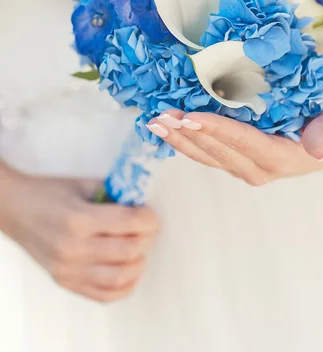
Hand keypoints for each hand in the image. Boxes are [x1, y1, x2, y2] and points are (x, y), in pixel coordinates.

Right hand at [0, 164, 158, 302]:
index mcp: (79, 219)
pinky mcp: (65, 282)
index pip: (129, 223)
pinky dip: (124, 287)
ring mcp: (68, 270)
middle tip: (149, 230)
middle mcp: (74, 248)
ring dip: (139, 263)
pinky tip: (131, 271)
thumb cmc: (48, 193)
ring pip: (120, 277)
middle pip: (129, 251)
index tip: (151, 215)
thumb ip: (113, 194)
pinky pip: (103, 295)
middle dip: (148, 239)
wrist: (14, 209)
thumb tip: (141, 204)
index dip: (149, 219)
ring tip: (140, 250)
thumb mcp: (82, 185)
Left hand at [147, 107, 322, 185]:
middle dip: (187, 134)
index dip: (216, 130)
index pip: (243, 142)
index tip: (190, 117)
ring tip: (154, 122)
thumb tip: (319, 151)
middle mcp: (257, 169)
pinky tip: (166, 128)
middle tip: (160, 117)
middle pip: (216, 152)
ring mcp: (243, 168)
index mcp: (280, 159)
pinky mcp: (233, 162)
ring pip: (205, 156)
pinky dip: (184, 141)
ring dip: (178, 139)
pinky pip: (205, 153)